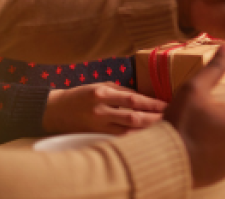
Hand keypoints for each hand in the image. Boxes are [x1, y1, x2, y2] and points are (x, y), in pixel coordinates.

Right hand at [42, 82, 166, 134]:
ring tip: (163, 129)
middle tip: (170, 118)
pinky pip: (118, 138)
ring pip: (127, 131)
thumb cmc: (81, 95)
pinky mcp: (95, 135)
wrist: (54, 111)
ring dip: (146, 130)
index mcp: (102, 93)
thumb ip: (121, 91)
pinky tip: (145, 137)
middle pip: (133, 117)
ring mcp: (97, 125)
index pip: (133, 99)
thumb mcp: (100, 85)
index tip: (166, 105)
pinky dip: (133, 137)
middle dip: (154, 118)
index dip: (151, 103)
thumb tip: (143, 98)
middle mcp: (100, 110)